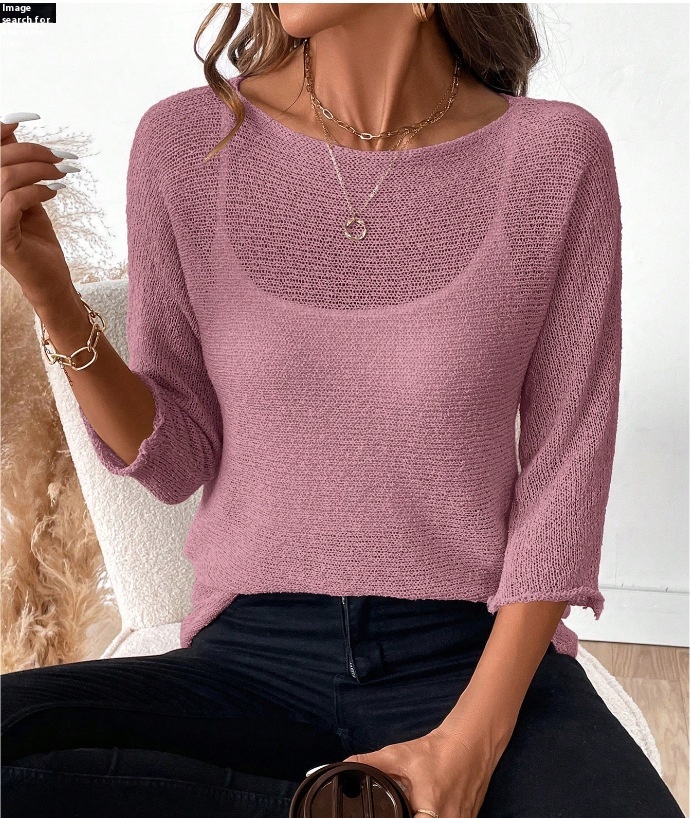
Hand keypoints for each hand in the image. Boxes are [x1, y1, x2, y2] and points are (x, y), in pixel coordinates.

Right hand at [0, 114, 76, 306]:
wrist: (49, 279)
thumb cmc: (37, 238)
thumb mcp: (28, 197)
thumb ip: (18, 170)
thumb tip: (15, 132)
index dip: (1, 129)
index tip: (30, 118)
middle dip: (33, 152)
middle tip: (62, 158)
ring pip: (6, 177)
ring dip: (40, 170)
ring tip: (62, 174)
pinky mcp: (0, 236)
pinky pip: (14, 200)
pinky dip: (38, 191)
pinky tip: (54, 192)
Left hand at [342, 710, 514, 817]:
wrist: (470, 742)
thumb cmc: (436, 751)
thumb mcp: (400, 755)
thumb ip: (372, 762)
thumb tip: (346, 764)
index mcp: (432, 810)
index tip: (394, 815)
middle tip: (403, 809)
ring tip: (414, 808)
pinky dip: (439, 817)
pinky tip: (429, 809)